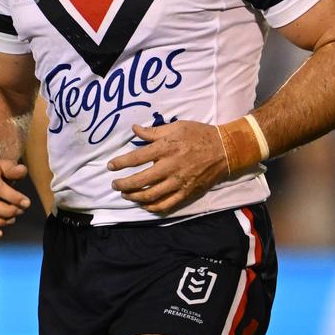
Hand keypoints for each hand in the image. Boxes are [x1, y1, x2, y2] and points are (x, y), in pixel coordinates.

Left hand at [107, 121, 228, 214]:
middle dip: (123, 184)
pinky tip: (144, 204)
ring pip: (150, 195)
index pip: (136, 158)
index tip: (110, 166)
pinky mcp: (186, 192)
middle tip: (115, 184)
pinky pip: (166, 204)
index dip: (120, 163)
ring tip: (126, 195)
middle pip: (140, 180)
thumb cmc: (199, 135)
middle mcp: (170, 166)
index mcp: (166, 148)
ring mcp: (178, 182)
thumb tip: (134, 130)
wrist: (224, 149)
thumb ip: (153, 131)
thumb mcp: (176, 126)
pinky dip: (152, 207)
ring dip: (134, 196)